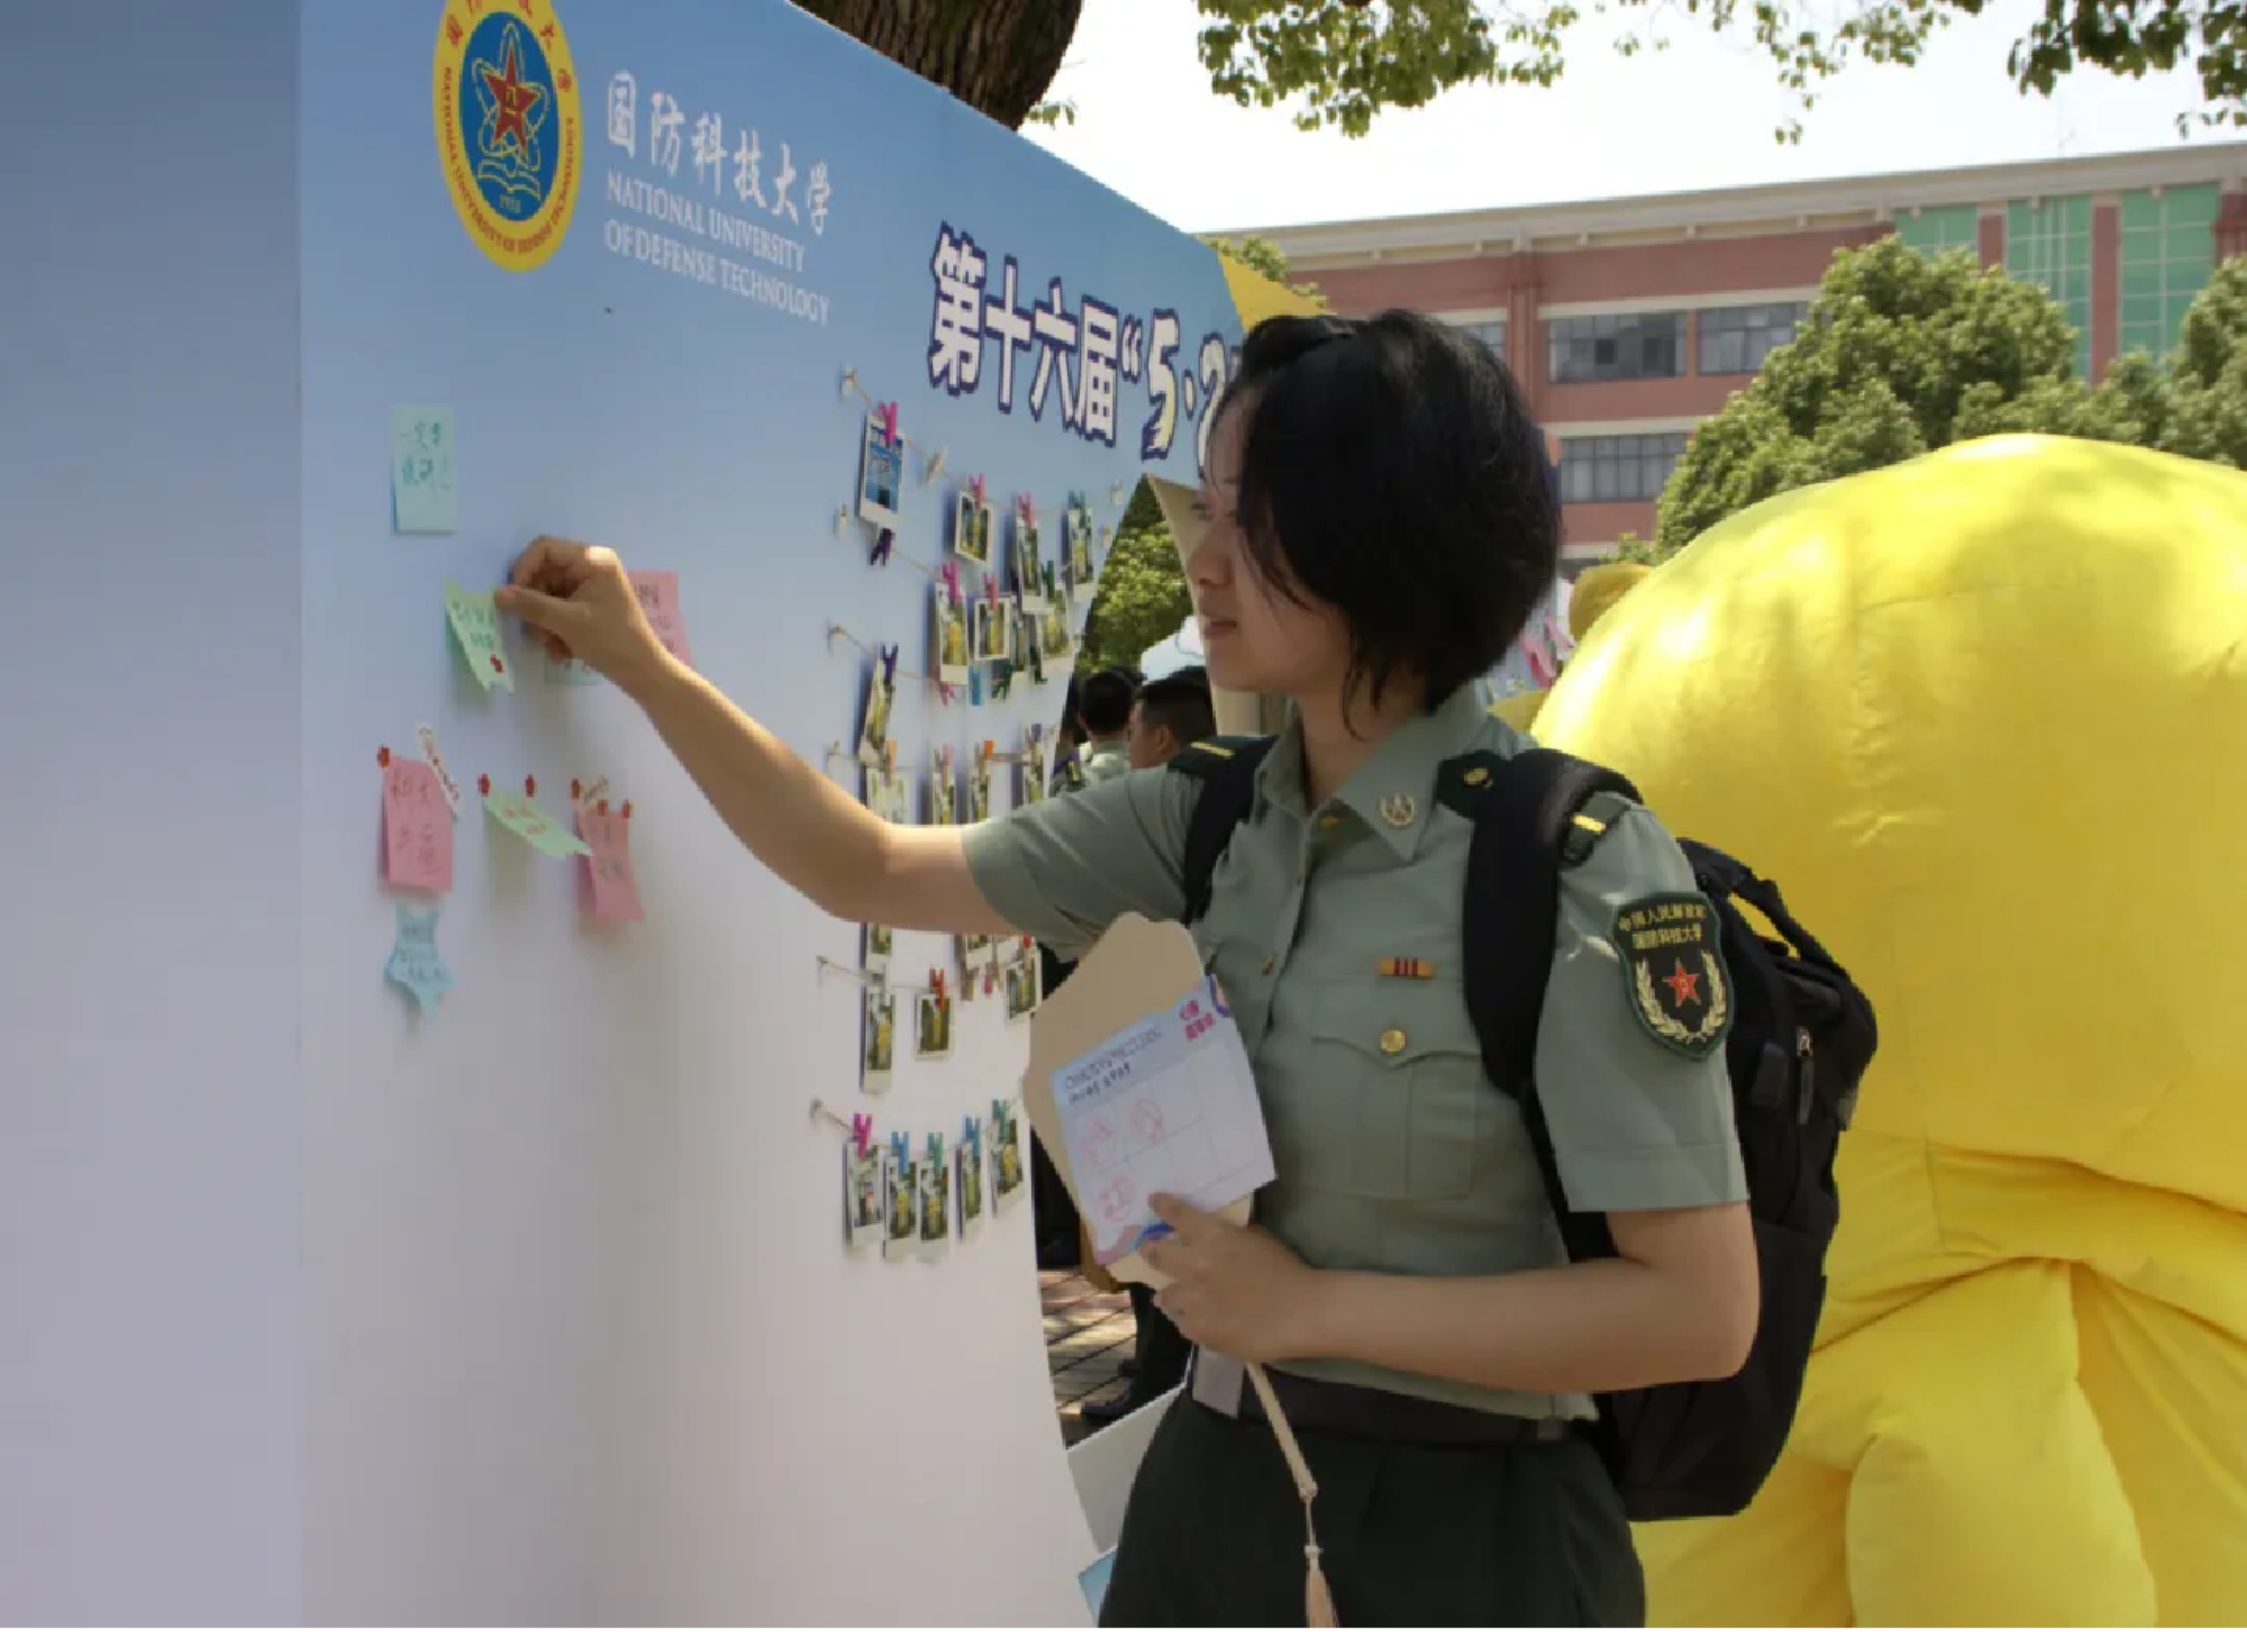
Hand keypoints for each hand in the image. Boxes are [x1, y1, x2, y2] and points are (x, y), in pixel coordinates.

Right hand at [496, 536, 667, 692]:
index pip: (544, 549)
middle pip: (544, 574)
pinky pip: (560, 609)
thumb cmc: (611, 641)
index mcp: (592, 559)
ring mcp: (591, 585)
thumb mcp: (567, 623)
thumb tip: (497, 594)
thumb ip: (531, 605)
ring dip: (544, 623)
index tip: (514, 598)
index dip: (523, 570)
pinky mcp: (589, 604)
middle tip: (536, 632)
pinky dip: (556, 629)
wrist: (642, 672)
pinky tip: (563, 652)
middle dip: (536, 605)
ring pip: (548, 595)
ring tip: (553, 647)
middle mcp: (592, 566)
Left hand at [1139, 1193, 1325, 1363]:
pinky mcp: (1198, 1330)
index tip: (1154, 1201)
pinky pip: (1182, 1323)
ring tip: (1174, 1296)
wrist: (1300, 1312)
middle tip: (1148, 1249)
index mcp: (1211, 1236)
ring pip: (1164, 1296)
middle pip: (1156, 1254)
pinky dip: (1189, 1318)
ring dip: (1170, 1292)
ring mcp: (1193, 1301)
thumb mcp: (1256, 1238)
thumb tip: (1211, 1238)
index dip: (1162, 1205)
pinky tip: (1200, 1319)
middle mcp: (1193, 1266)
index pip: (1176, 1214)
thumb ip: (1227, 1236)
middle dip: (1150, 1249)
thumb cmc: (1286, 1269)